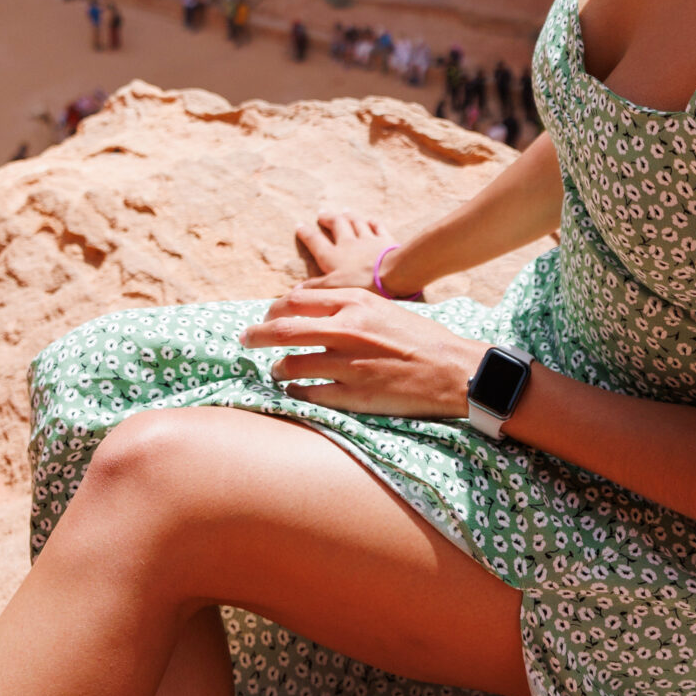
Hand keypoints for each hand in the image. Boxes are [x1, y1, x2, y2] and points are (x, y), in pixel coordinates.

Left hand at [241, 284, 482, 417]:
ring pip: (290, 364)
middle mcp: (346, 330)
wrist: (451, 370)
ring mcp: (347, 365)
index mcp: (355, 303)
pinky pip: (308, 393)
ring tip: (277, 371)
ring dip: (277, 368)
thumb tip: (307, 310)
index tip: (264, 317)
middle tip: (244, 340)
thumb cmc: (418, 338)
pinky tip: (297, 391)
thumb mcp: (382, 308)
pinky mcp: (353, 396)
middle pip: (281, 330)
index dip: (272, 309)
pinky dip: (296, 392)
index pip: (296, 300)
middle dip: (255, 335)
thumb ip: (346, 307)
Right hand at [293, 207, 395, 289]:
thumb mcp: (333, 289)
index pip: (316, 242)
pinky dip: (373, 222)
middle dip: (328, 218)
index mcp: (333, 256)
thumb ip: (315, 288)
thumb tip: (296, 289)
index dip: (306, 234)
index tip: (299, 225)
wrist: (393, 274)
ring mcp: (368, 240)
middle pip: (337, 225)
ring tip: (345, 211)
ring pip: (356, 223)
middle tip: (322, 213)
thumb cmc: (361, 283)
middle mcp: (349, 244)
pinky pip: (377, 227)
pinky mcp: (385, 240)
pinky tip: (371, 220)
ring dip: (349, 216)